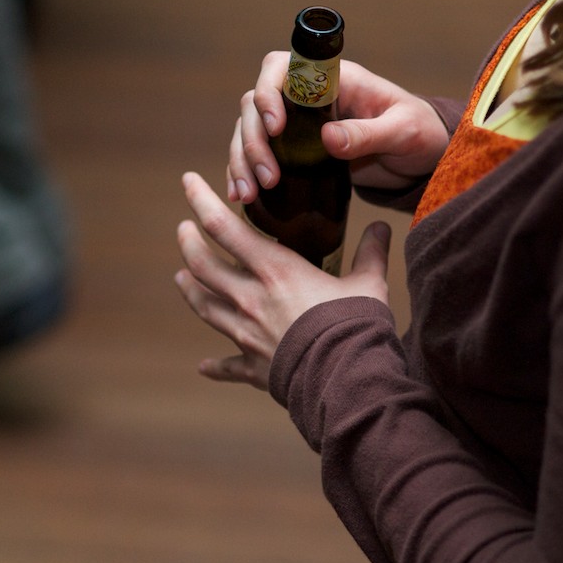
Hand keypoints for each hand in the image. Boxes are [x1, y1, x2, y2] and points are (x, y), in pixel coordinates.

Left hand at [177, 171, 391, 391]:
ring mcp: (247, 334)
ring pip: (205, 307)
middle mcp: (251, 298)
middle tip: (183, 229)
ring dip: (190, 290)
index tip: (187, 181)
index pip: (224, 227)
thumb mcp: (368, 284)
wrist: (348, 381)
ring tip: (180, 278)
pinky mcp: (254, 367)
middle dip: (188, 243)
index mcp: (276, 271)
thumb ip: (370, 253)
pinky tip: (203, 367)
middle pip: (202, 265)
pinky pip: (227, 366)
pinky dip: (215, 366)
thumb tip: (382, 227)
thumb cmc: (357, 327)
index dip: (201, 201)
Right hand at [227, 56, 449, 201]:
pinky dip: (244, 173)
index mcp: (331, 79)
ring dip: (242, 160)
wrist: (424, 158)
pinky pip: (258, 155)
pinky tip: (241, 196)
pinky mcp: (295, 151)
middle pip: (255, 104)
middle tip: (268, 178)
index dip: (268, 92)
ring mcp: (297, 124)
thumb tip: (327, 138)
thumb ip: (368, 133)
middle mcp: (306, 97)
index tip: (276, 127)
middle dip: (253, 141)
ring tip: (247, 194)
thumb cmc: (420, 133)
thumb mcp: (403, 132)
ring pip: (249, 130)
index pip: (280, 68)